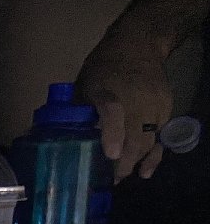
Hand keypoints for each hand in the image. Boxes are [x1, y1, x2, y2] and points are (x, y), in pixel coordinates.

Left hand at [77, 36, 171, 180]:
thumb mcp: (83, 85)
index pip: (112, 111)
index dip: (112, 133)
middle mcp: (135, 99)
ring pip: (148, 140)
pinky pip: (160, 134)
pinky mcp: (166, 107)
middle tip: (111, 180)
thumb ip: (77, 111)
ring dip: (137, 161)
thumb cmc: (103, 67)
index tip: (111, 154)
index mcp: (107, 91)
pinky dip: (151, 150)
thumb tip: (58, 137)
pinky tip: (145, 165)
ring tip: (125, 175)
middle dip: (123, 164)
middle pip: (135, 137)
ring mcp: (154, 103)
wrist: (139, 43)